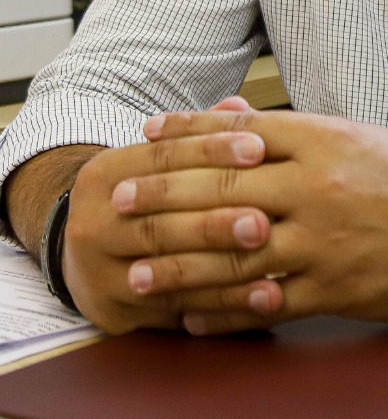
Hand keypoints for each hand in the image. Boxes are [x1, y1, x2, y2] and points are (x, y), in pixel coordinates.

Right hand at [61, 126, 270, 333]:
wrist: (83, 252)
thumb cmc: (140, 196)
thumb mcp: (155, 160)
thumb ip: (199, 135)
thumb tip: (240, 105)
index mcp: (103, 174)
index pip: (162, 158)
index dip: (213, 151)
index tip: (260, 148)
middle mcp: (92, 223)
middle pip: (162, 222)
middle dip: (217, 222)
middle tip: (267, 219)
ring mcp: (97, 272)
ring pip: (167, 272)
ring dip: (226, 270)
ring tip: (274, 264)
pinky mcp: (115, 312)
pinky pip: (176, 311)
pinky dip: (223, 306)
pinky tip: (263, 300)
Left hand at [128, 107, 387, 333]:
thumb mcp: (355, 137)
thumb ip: (293, 133)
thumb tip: (231, 123)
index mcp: (324, 141)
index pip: (239, 134)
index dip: (185, 134)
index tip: (147, 135)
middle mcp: (319, 187)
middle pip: (223, 191)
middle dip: (162, 195)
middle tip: (120, 199)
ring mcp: (324, 242)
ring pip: (234, 253)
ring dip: (178, 263)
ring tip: (137, 268)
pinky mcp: (335, 290)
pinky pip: (266, 303)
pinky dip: (223, 312)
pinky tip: (191, 315)